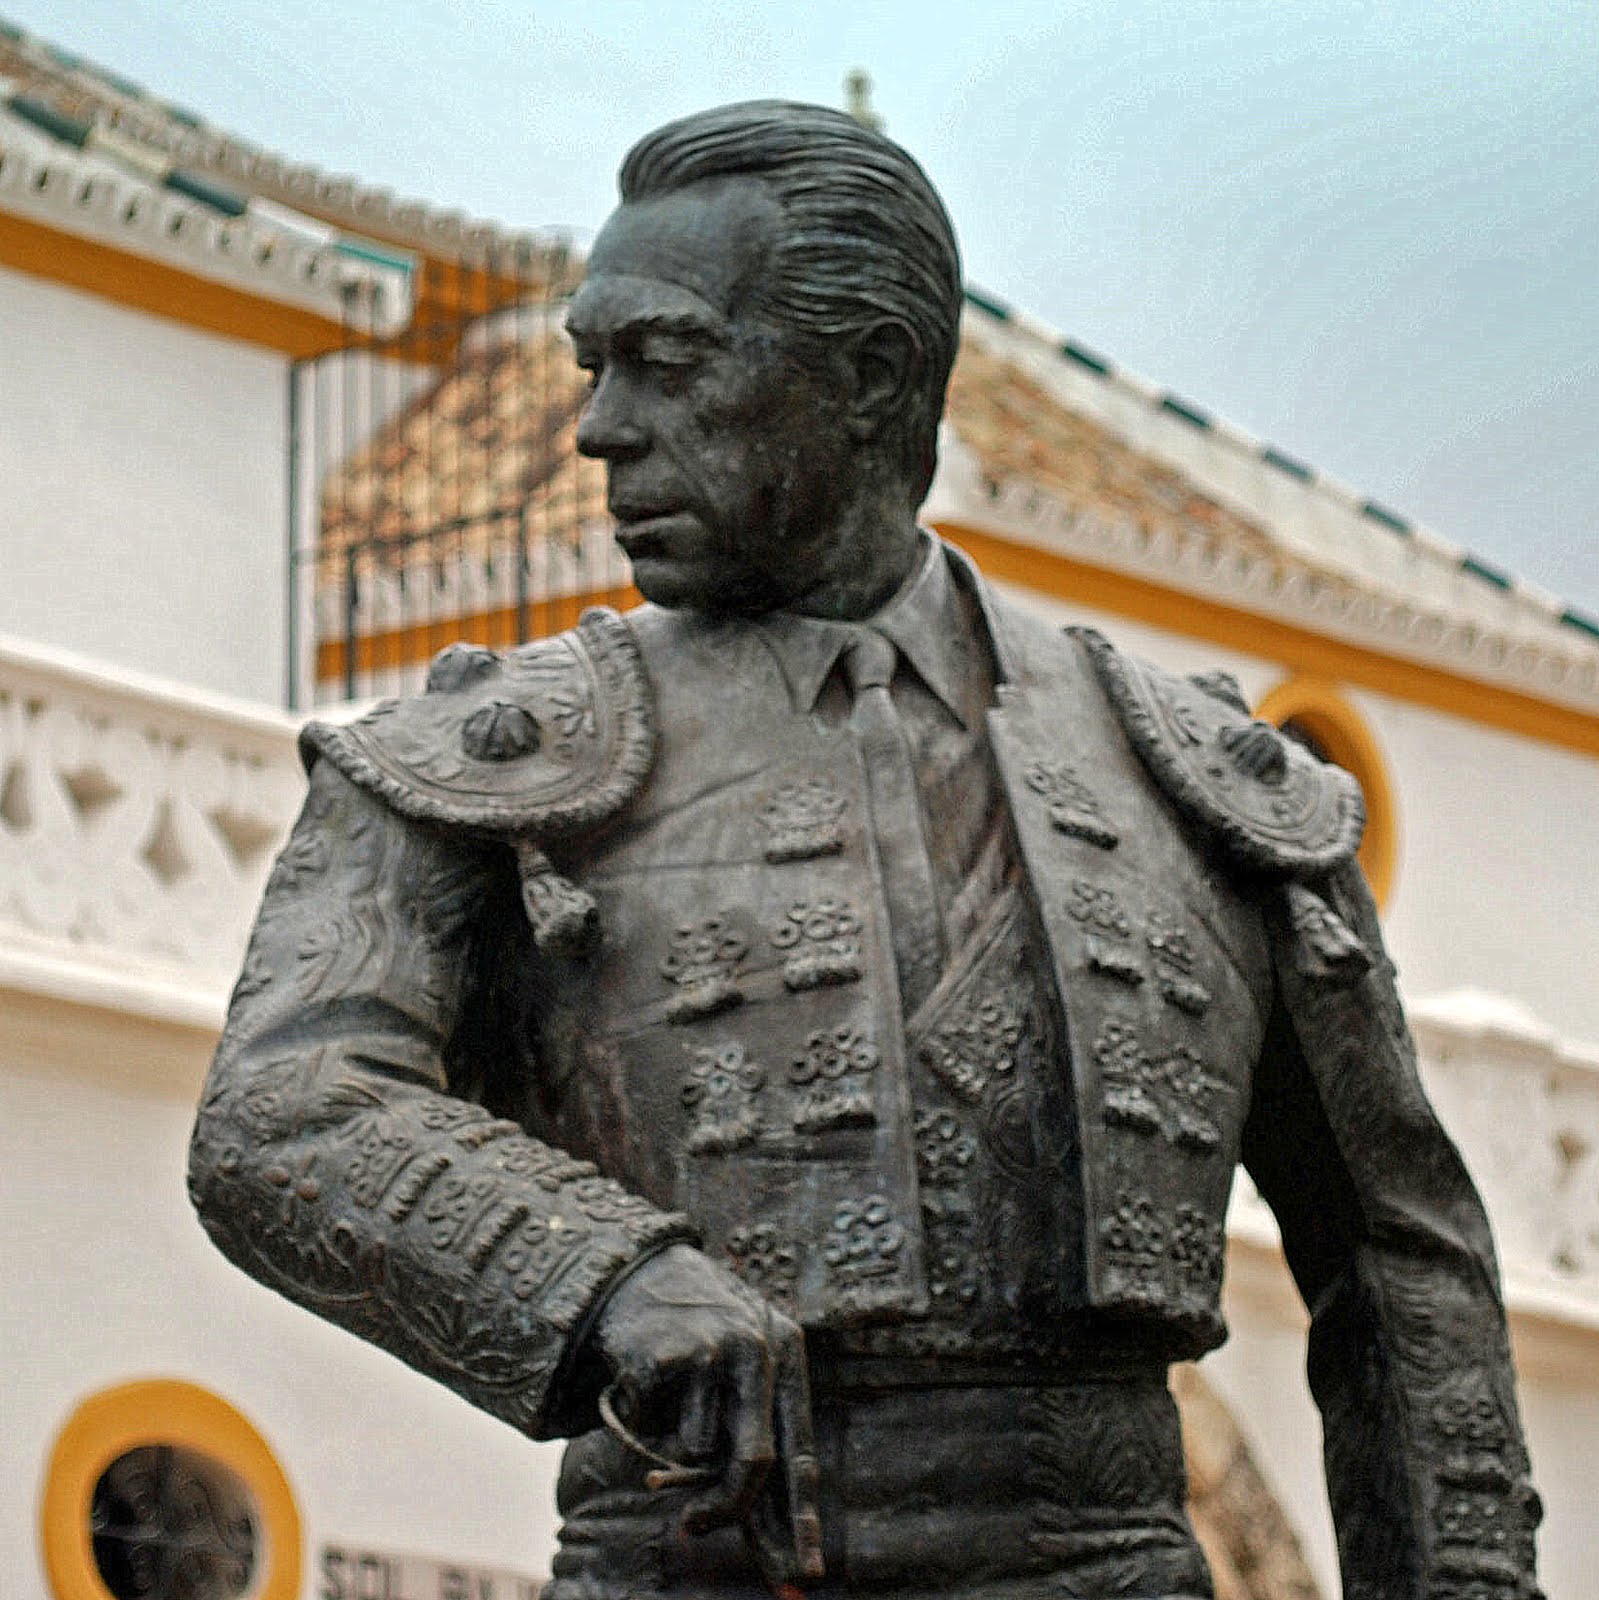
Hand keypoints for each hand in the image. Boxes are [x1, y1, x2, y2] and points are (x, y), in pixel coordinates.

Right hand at [593, 1243, 822, 1588]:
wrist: (639, 1272)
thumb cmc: (698, 1338)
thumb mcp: (740, 1375)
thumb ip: (752, 1436)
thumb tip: (766, 1536)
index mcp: (786, 1355)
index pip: (800, 1454)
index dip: (801, 1520)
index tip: (806, 1576)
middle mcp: (757, 1350)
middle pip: (753, 1464)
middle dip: (726, 1510)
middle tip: (695, 1529)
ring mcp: (711, 1351)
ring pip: (695, 1453)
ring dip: (673, 1447)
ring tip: (668, 1399)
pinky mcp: (664, 1357)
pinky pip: (651, 1430)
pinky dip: (640, 1420)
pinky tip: (643, 1380)